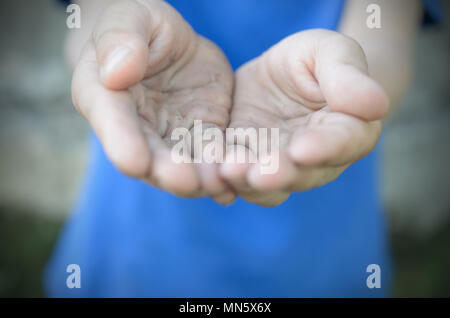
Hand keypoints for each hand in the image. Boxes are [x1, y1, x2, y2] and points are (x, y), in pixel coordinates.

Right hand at [72, 0, 234, 203]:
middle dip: (167, 171)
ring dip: (199, 178)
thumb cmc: (140, 26)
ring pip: (184, 164)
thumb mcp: (130, 18)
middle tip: (185, 181)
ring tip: (217, 186)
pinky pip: (213, 156)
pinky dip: (223, 173)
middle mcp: (136, 128)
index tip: (135, 162)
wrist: (169, 42)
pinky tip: (235, 186)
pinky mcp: (202, 135)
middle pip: (150, 155)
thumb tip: (116, 72)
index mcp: (106, 98)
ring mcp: (171, 136)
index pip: (112, 121)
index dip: (122, 142)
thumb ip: (121, 39)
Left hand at [221, 29, 388, 205]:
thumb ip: (348, 76)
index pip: (342, 143)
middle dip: (280, 174)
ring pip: (266, 185)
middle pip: (302, 174)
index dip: (325, 148)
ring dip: (248, 182)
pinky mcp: (247, 161)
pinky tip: (209, 173)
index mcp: (346, 130)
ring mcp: (279, 165)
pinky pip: (236, 176)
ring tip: (229, 171)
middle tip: (260, 173)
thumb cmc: (315, 60)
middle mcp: (315, 159)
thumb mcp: (331, 53)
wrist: (282, 74)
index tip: (304, 149)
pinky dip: (223, 179)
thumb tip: (375, 104)